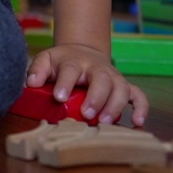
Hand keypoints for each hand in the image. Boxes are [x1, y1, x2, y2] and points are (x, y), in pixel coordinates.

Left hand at [26, 43, 148, 125]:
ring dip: (115, 105)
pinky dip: (141, 107)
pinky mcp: (124, 86)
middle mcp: (97, 68)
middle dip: (96, 97)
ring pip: (122, 88)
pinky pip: (138, 95)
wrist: (83, 51)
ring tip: (105, 122)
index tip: (59, 98)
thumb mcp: (46, 60)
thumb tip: (31, 83)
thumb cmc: (62, 62)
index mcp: (74, 62)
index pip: (70, 70)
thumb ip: (37, 70)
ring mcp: (113, 77)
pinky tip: (137, 121)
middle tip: (87, 115)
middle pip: (101, 79)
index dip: (65, 83)